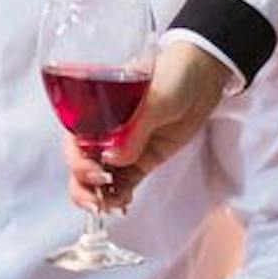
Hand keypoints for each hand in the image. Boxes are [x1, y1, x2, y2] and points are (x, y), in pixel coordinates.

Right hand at [66, 39, 232, 213]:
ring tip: (112, 205)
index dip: (77, 160)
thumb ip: (135, 128)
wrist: (203, 76)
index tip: (95, 172)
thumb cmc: (172, 73)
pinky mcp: (141, 160)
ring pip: (99, 179)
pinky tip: (122, 204)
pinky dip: (118, 196)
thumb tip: (116, 158)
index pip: (74, 139)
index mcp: (94, 109)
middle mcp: (104, 131)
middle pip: (81, 164)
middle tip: (97, 200)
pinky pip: (123, 184)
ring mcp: (122, 147)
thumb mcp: (153, 97)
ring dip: (99, 196)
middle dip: (83, 185)